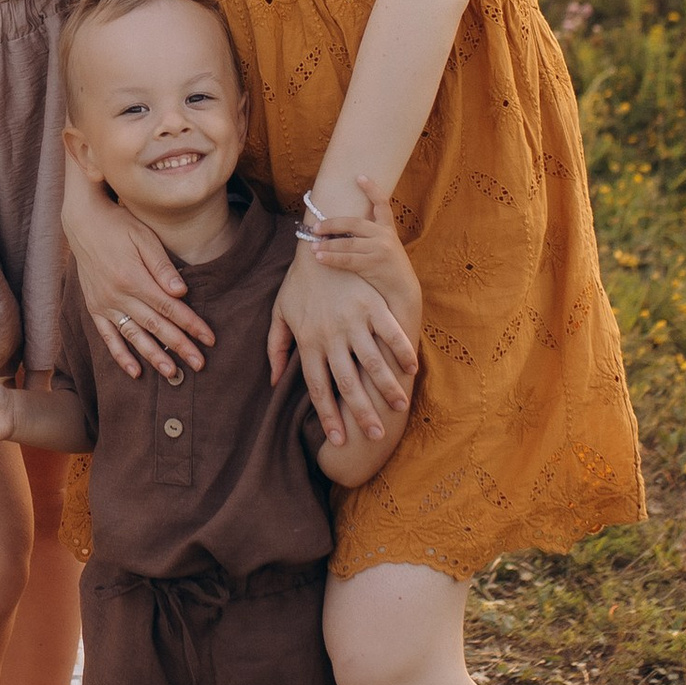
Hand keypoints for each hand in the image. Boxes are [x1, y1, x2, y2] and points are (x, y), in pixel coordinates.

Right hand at [60, 158, 213, 383]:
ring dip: (154, 357)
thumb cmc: (119, 226)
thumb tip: (181, 292)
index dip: (191, 324)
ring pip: (133, 336)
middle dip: (180, 347)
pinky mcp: (94, 307)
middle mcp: (118, 296)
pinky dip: (120, 355)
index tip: (209, 339)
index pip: (169, 307)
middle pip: (155, 326)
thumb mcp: (144, 237)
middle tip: (200, 364)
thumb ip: (162, 266)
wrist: (83, 222)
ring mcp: (104, 304)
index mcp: (133, 278)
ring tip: (172, 374)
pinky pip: (108, 336)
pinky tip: (135, 372)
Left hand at [269, 207, 416, 443]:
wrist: (317, 244)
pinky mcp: (371, 304)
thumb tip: (273, 381)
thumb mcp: (279, 313)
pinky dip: (401, 351)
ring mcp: (353, 320)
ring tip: (398, 408)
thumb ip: (275, 348)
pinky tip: (412, 369)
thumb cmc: (298, 283)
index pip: (318, 388)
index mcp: (308, 341)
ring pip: (372, 362)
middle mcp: (331, 335)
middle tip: (375, 436)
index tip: (338, 440)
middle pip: (347, 383)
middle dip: (361, 413)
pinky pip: (389, 332)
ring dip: (387, 388)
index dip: (328, 416)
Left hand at [302, 179, 423, 341]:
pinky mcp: (373, 264)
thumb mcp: (386, 249)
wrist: (404, 293)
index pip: (382, 203)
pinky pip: (346, 259)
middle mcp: (385, 236)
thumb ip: (371, 238)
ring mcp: (380, 249)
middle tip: (316, 227)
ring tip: (313, 245)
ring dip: (327, 244)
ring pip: (347, 243)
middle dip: (332, 224)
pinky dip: (331, 258)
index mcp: (389, 229)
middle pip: (354, 222)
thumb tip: (342, 231)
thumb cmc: (390, 272)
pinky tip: (320, 258)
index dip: (371, 189)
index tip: (359, 176)